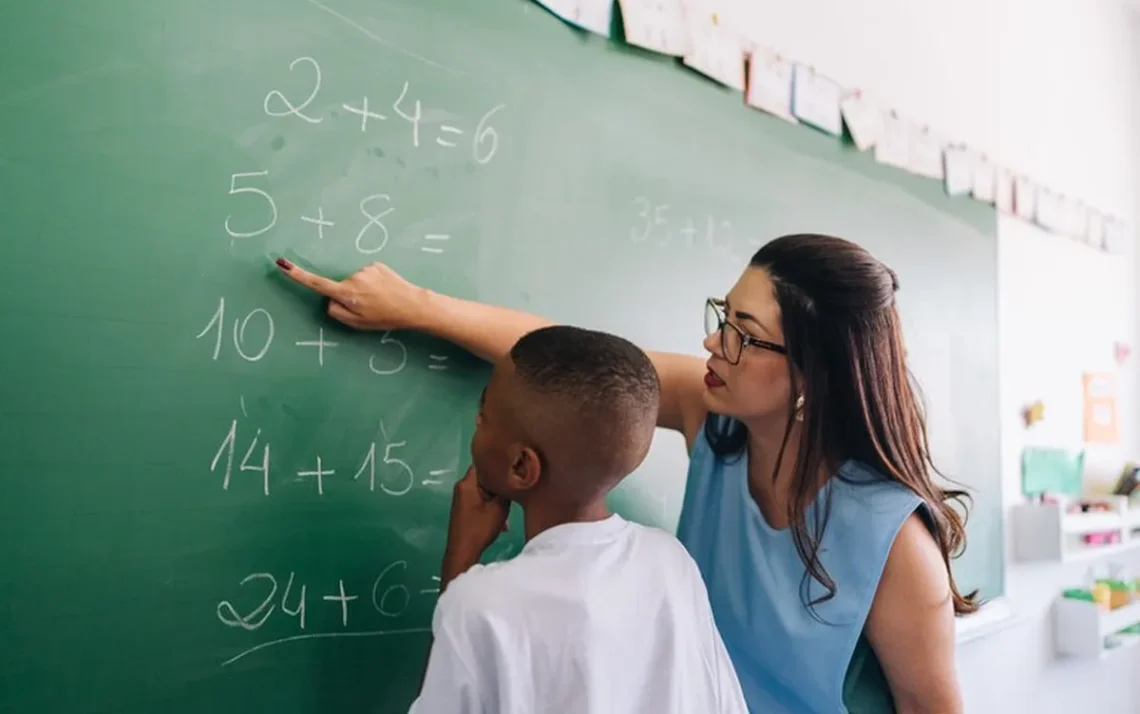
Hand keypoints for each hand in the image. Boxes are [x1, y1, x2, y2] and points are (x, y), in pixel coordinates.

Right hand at [275, 258, 428, 330]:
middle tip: (370, 307)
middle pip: (340, 287)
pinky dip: (372, 282)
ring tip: (380, 299)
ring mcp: (365, 269)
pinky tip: (385, 290)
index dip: (298, 275)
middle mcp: (353, 278)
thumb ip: (337, 312)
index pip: (316, 284)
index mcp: (346, 294)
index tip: (282, 264)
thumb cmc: (385, 317)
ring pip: (355, 281)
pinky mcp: (376, 264)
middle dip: (349, 296)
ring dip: (363, 289)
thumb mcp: (357, 323)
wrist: (413, 305)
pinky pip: (367, 275)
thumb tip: (329, 299)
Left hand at [445, 466, 509, 562]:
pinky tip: (501, 520)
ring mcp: (462, 498)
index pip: (483, 463)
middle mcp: (462, 487)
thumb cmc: (480, 529)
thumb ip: (505, 490)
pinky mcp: (464, 508)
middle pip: (484, 477)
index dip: (498, 463)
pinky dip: (490, 505)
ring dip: (496, 497)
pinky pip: (480, 499)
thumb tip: (512, 478)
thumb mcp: (499, 508)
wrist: (463, 552)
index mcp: (467, 483)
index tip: (513, 466)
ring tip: (509, 505)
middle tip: (515, 486)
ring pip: (483, 490)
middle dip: (499, 483)